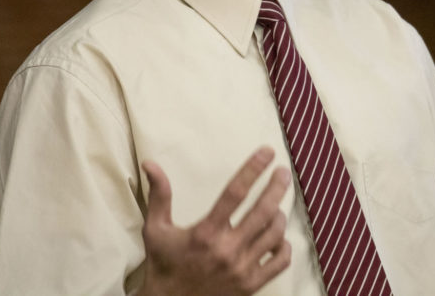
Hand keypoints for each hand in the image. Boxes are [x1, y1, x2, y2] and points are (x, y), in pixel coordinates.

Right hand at [139, 146, 292, 295]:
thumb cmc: (163, 265)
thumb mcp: (156, 229)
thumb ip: (159, 195)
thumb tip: (150, 164)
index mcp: (205, 233)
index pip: (235, 193)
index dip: (253, 169)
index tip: (267, 152)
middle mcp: (227, 250)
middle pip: (263, 210)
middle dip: (277, 187)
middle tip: (283, 172)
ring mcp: (242, 269)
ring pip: (274, 234)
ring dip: (279, 214)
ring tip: (276, 204)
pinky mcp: (251, 285)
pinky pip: (280, 261)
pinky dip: (284, 245)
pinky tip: (278, 236)